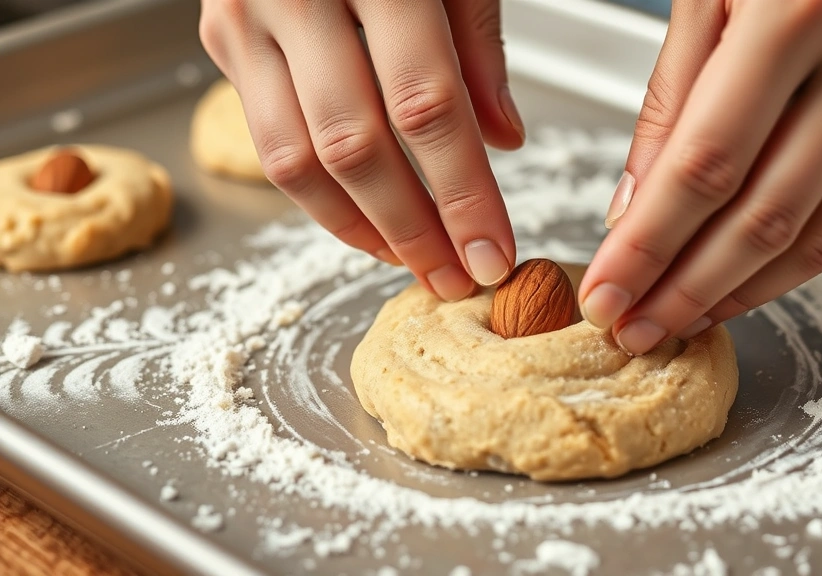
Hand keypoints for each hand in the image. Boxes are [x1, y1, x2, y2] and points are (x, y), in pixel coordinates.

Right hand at [199, 0, 523, 300]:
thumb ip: (477, 44)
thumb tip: (503, 141)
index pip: (426, 103)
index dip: (463, 191)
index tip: (493, 251)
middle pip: (355, 144)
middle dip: (413, 227)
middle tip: (455, 275)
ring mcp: (244, 16)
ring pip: (296, 158)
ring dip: (360, 228)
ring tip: (413, 262)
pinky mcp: (221, 38)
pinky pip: (269, 143)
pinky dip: (319, 197)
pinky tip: (366, 223)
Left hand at [579, 0, 821, 354]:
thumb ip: (673, 93)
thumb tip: (634, 202)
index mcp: (796, 15)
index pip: (703, 167)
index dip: (648, 244)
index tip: (605, 292)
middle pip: (757, 216)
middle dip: (682, 288)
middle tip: (630, 328)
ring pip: (811, 234)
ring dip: (736, 292)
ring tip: (676, 321)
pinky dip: (791, 265)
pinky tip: (743, 284)